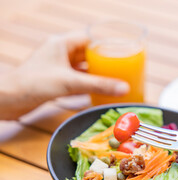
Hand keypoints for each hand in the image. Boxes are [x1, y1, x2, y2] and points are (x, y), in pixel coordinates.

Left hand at [0, 32, 128, 119]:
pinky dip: (87, 85)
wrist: (7, 100)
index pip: (88, 39)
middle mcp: (59, 53)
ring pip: (82, 69)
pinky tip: (98, 92)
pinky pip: (76, 81)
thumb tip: (124, 88)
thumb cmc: (33, 84)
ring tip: (113, 80)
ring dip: (96, 75)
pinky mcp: (54, 82)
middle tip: (120, 69)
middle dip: (103, 62)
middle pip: (87, 54)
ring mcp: (57, 68)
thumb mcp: (70, 82)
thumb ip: (98, 85)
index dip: (104, 45)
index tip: (119, 53)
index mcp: (61, 44)